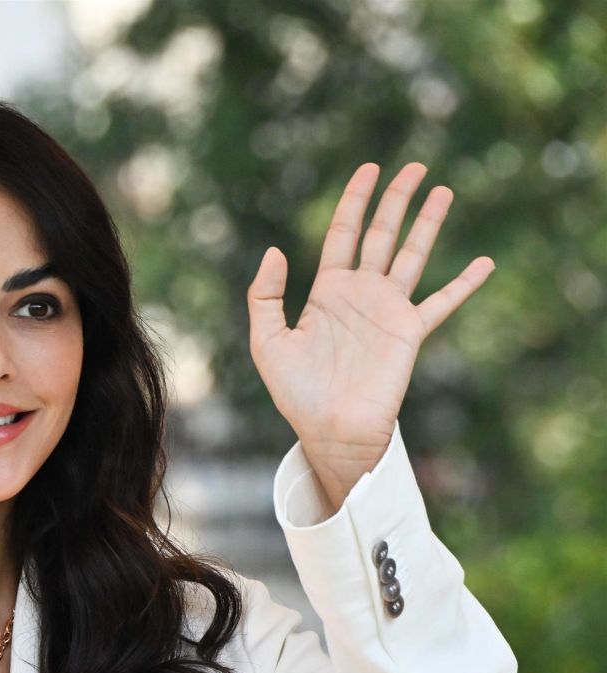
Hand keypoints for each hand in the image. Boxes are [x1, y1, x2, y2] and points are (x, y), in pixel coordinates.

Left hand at [247, 161, 494, 508]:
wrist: (330, 431)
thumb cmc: (296, 394)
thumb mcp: (266, 343)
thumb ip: (263, 296)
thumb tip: (275, 250)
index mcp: (327, 292)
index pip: (343, 233)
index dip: (354, 200)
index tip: (369, 169)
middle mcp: (361, 295)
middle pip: (381, 234)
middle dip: (396, 199)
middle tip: (413, 166)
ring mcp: (388, 311)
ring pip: (412, 254)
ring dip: (428, 223)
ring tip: (443, 190)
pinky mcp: (409, 332)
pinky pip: (442, 302)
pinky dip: (464, 284)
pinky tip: (484, 264)